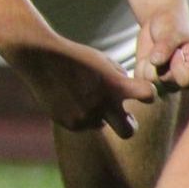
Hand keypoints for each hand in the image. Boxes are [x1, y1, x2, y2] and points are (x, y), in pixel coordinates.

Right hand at [8, 34, 155, 136]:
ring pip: (101, 124)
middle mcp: (102, 104)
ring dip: (98, 114)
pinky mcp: (70, 123)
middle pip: (130, 131)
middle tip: (124, 117)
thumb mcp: (103, 62)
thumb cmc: (75, 57)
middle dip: (129, 125)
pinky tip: (68, 98)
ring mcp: (85, 116)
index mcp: (115, 85)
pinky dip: (80, 114)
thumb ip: (119, 80)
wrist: (40, 58)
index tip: (139, 91)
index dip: (146, 93)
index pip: (148, 95)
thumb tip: (131, 96)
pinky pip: (83, 124)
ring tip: (81, 95)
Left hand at [134, 6, 188, 96]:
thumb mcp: (172, 31)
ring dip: (148, 65)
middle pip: (164, 82)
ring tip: (155, 51)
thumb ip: (165, 46)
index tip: (178, 50)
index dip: (176, 65)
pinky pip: (139, 78)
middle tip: (163, 48)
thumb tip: (155, 62)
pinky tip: (146, 57)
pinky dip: (139, 66)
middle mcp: (181, 79)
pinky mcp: (150, 78)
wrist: (160, 21)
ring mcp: (165, 81)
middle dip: (159, 65)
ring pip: (150, 82)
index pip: (184, 80)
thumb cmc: (173, 24)